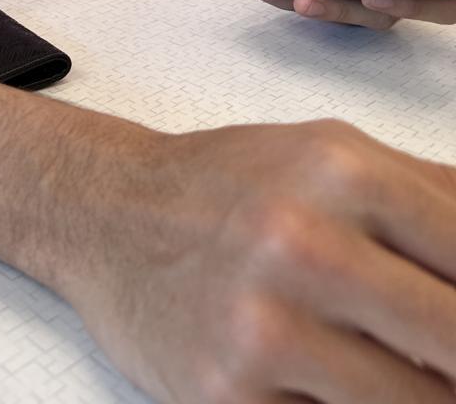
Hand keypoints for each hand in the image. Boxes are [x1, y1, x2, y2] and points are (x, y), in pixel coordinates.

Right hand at [58, 118, 455, 402]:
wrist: (108, 213)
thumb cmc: (229, 184)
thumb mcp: (333, 152)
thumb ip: (436, 195)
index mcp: (343, 173)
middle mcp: (304, 245)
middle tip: (449, 361)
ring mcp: (264, 328)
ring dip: (424, 397)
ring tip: (412, 375)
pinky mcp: (230, 397)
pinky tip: (343, 385)